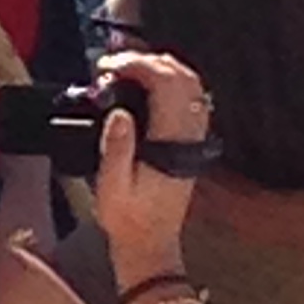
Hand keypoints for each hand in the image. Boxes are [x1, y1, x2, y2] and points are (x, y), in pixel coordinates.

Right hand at [89, 50, 212, 286]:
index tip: (109, 67)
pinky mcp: (190, 141)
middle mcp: (188, 136)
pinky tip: (146, 83)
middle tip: (112, 64)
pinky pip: (189, 98)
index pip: (165, 86)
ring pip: (190, 85)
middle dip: (146, 61)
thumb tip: (119, 112)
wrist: (150, 242)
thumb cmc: (128, 218)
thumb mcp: (112, 186)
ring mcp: (193, 137)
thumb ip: (116, 148)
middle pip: (181, 78)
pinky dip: (170, 81)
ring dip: (160, 67)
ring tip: (125, 68)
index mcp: (171, 144)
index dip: (138, 66)